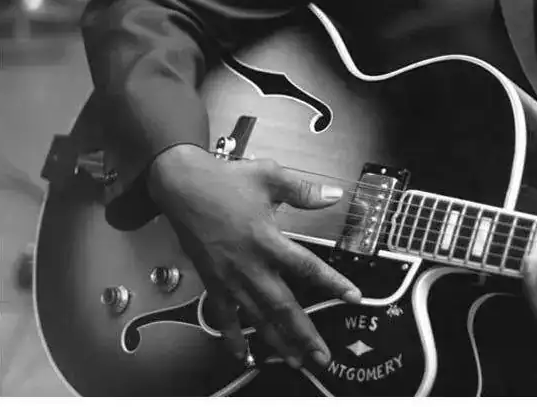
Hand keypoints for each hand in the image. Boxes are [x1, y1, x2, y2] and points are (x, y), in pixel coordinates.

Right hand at [147, 144, 360, 368]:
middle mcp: (249, 265)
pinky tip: (244, 355)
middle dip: (304, 334)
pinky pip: (224, 316)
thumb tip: (334, 195)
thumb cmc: (226, 180)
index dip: (333, 283)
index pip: (307, 267)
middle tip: (322, 357)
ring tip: (295, 361)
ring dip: (277, 342)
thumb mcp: (270, 176)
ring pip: (256, 317)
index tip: (354, 298)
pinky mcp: (212, 281)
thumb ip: (304, 191)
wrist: (181, 187)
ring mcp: (229, 277)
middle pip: (282, 306)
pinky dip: (233, 337)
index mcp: (267, 239)